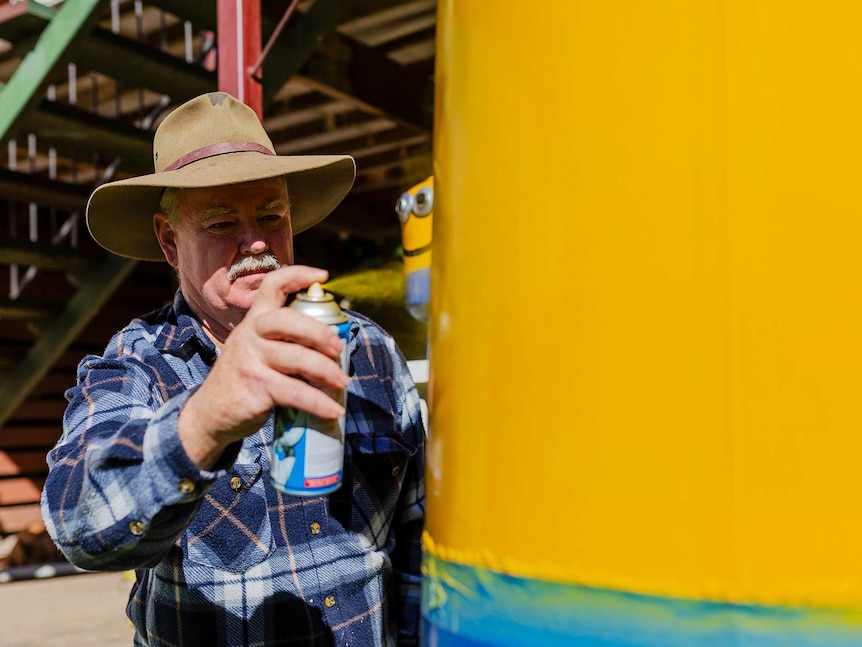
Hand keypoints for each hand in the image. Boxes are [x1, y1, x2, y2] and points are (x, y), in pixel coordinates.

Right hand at [178, 265, 348, 469]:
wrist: (210, 415)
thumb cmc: (245, 379)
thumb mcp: (256, 350)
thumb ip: (284, 340)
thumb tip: (333, 340)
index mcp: (254, 321)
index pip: (271, 286)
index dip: (297, 275)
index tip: (322, 276)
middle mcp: (250, 335)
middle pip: (286, 320)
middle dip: (318, 331)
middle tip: (338, 346)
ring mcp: (250, 361)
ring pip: (295, 358)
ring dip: (326, 370)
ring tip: (342, 382)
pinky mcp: (254, 388)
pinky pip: (294, 392)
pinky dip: (318, 402)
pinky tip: (332, 410)